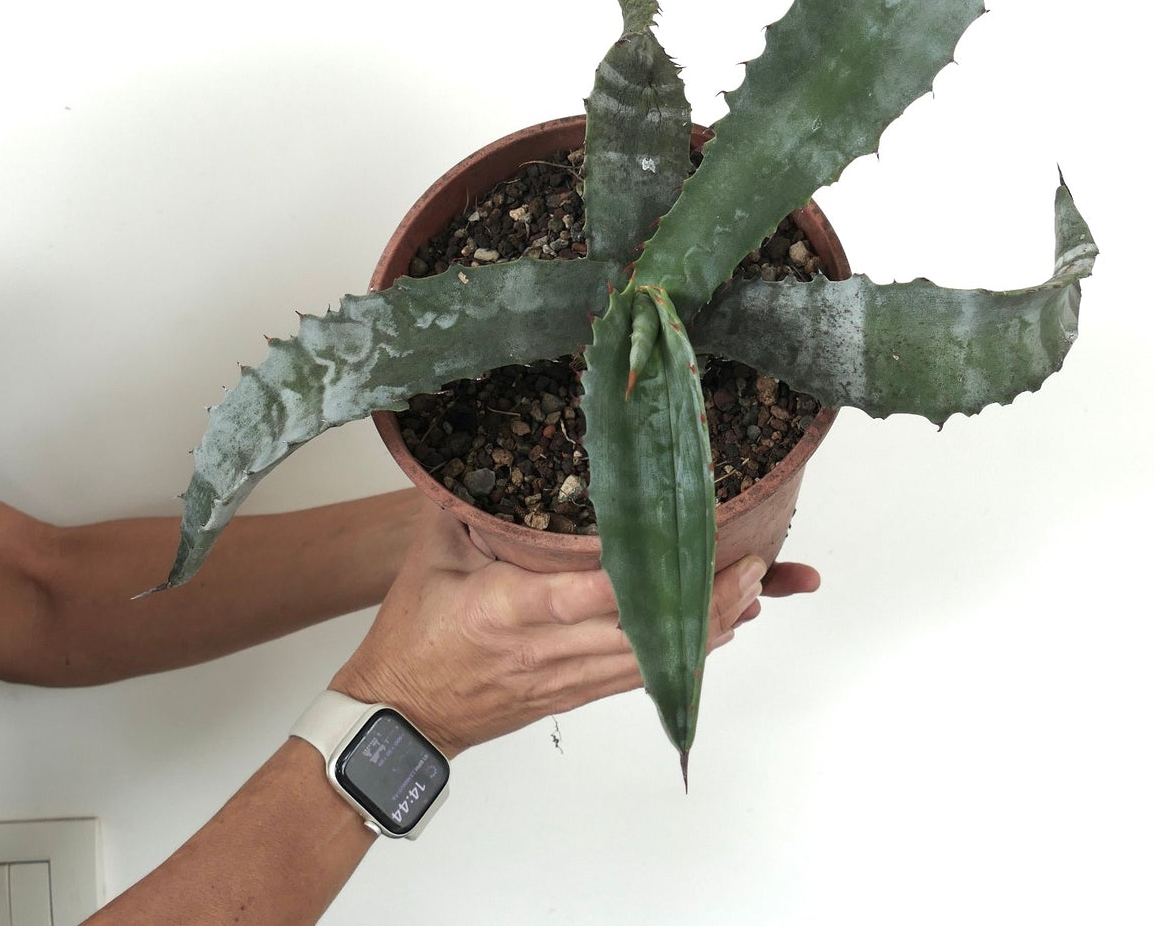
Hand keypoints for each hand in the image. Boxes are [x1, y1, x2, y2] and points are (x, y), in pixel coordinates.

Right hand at [328, 503, 816, 755]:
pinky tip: (720, 630)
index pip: (584, 595)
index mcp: (506, 608)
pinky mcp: (574, 694)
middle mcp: (546, 649)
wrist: (401, 714)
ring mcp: (564, 677)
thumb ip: (466, 500)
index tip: (685, 552)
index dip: (640, 580)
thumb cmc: (413, 632)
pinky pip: (638, 677)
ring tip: (752, 590)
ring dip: (705, 628)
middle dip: (700, 602)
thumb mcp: (430, 553)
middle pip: (637, 633)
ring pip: (649, 659)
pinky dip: (684, 655)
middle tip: (751, 567)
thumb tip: (490, 440)